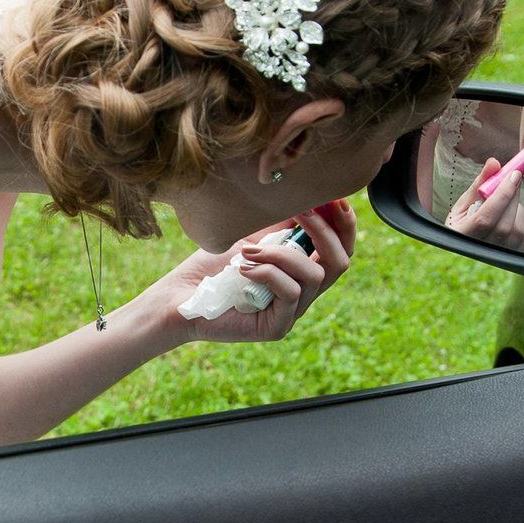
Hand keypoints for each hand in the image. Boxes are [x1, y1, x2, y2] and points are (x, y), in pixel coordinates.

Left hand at [137, 199, 358, 343]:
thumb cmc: (212, 265)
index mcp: (301, 271)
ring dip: (282, 254)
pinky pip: (290, 293)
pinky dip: (268, 273)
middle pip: (340, 263)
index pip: (340, 248)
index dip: (344, 224)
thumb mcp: (253, 234)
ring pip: (313, 276)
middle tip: (302, 211)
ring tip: (247, 250)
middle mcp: (302, 293)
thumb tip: (311, 195)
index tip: (334, 198)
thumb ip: (283, 222)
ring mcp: (291, 313)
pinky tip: (241, 267)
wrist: (178, 295)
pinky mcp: (276, 327)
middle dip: (325, 231)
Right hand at [445, 158, 523, 249]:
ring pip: (518, 229)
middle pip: (505, 225)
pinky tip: (510, 214)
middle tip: (513, 178)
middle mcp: (480, 252)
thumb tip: (494, 162)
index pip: (486, 218)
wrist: (467, 245)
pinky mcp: (514, 255)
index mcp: (461, 237)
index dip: (502, 195)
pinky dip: (522, 218)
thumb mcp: (464, 203)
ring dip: (517, 208)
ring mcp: (498, 257)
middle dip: (512, 197)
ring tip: (505, 201)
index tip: (513, 174)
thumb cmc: (463, 222)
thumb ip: (480, 184)